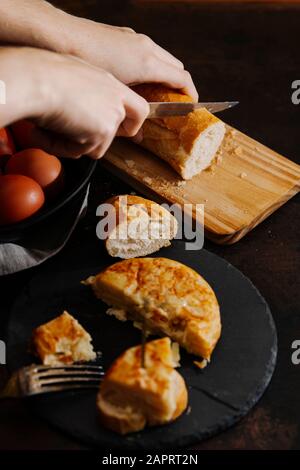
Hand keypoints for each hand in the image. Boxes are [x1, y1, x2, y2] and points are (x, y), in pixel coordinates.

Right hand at [0, 48, 148, 158]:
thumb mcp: (72, 77)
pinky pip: (81, 152)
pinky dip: (62, 147)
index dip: (133, 123)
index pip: (139, 107)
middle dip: (100, 140)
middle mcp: (116, 100)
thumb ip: (86, 94)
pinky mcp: (101, 133)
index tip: (126, 130)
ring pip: (96, 147)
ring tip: (51, 126)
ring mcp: (111, 117)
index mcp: (110, 83)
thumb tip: (78, 110)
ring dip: (72, 144)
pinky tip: (47, 132)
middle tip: (77, 137)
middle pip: (121, 132)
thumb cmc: (42, 73)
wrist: (34, 80)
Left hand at [68, 19, 197, 100]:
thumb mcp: (113, 95)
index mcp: (148, 62)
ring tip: (152, 94)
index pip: (182, 78)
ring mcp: (134, 38)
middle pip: (175, 67)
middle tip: (171, 103)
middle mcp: (146, 46)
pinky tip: (133, 79)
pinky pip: (145, 51)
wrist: (59, 37)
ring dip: (162, 75)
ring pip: (160, 58)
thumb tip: (140, 134)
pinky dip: (148, 66)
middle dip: (178, 85)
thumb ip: (132, 112)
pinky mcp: (122, 35)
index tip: (191, 106)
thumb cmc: (86, 66)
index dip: (190, 94)